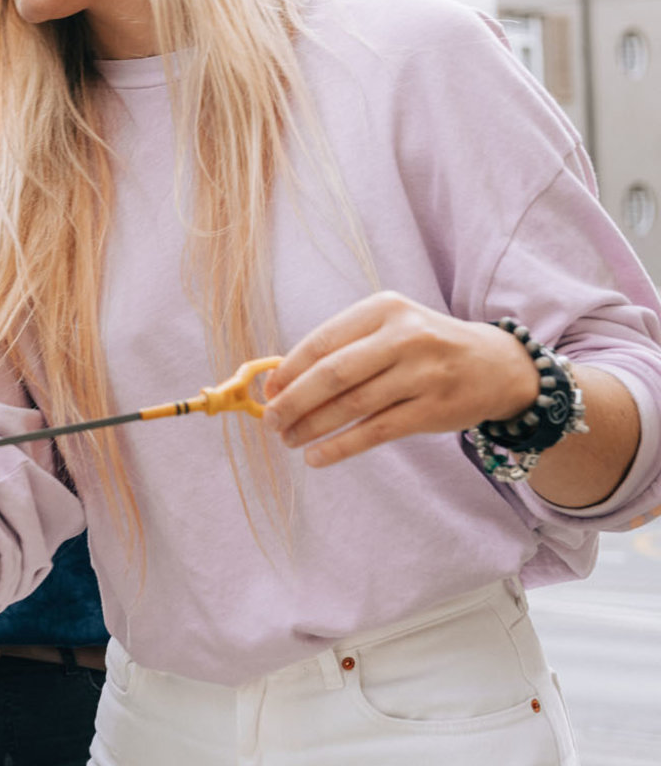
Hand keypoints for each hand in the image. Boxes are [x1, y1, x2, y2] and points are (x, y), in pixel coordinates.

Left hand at [263, 291, 537, 467]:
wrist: (498, 366)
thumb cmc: (424, 348)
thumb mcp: (388, 330)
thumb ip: (341, 350)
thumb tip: (278, 384)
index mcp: (384, 309)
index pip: (321, 342)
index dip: (287, 371)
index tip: (267, 392)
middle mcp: (405, 337)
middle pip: (332, 375)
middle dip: (292, 402)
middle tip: (270, 421)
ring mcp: (423, 374)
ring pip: (351, 406)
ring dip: (311, 427)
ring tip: (288, 440)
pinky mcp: (434, 410)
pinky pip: (376, 432)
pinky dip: (340, 446)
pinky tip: (316, 456)